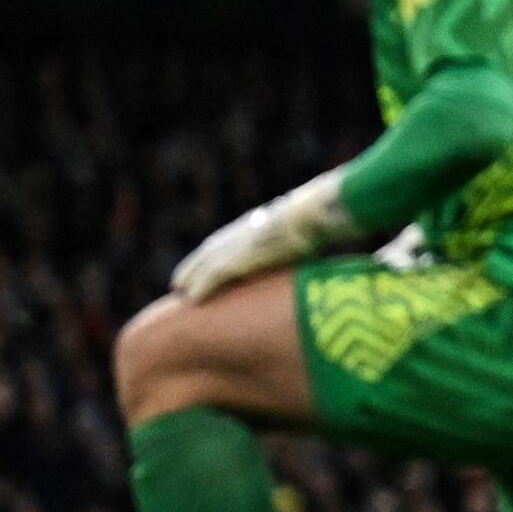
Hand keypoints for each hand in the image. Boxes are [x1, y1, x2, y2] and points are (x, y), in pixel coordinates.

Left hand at [172, 175, 351, 302]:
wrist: (318, 213)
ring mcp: (241, 243)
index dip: (218, 252)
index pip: (233, 238)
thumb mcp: (317, 223)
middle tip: (181, 281)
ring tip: (180, 290)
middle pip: (212, 248)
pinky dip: (201, 285)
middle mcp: (245, 230)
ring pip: (206, 262)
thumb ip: (313, 232)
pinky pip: (213, 275)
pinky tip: (191, 298)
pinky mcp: (239, 258)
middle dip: (195, 264)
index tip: (210, 264)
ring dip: (191, 276)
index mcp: (263, 221)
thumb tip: (332, 238)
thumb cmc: (325, 214)